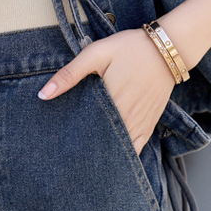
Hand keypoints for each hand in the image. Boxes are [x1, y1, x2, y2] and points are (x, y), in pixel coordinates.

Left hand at [37, 27, 177, 155]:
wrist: (167, 49)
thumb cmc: (129, 48)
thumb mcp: (96, 54)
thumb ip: (69, 74)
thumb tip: (44, 94)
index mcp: (109, 101)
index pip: (84, 130)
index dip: (71, 140)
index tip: (58, 145)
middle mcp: (126, 118)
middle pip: (100, 143)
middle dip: (84, 150)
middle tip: (67, 157)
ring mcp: (139, 124)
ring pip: (117, 149)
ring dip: (102, 154)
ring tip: (85, 161)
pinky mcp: (149, 125)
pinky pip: (135, 148)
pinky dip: (122, 155)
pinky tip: (110, 159)